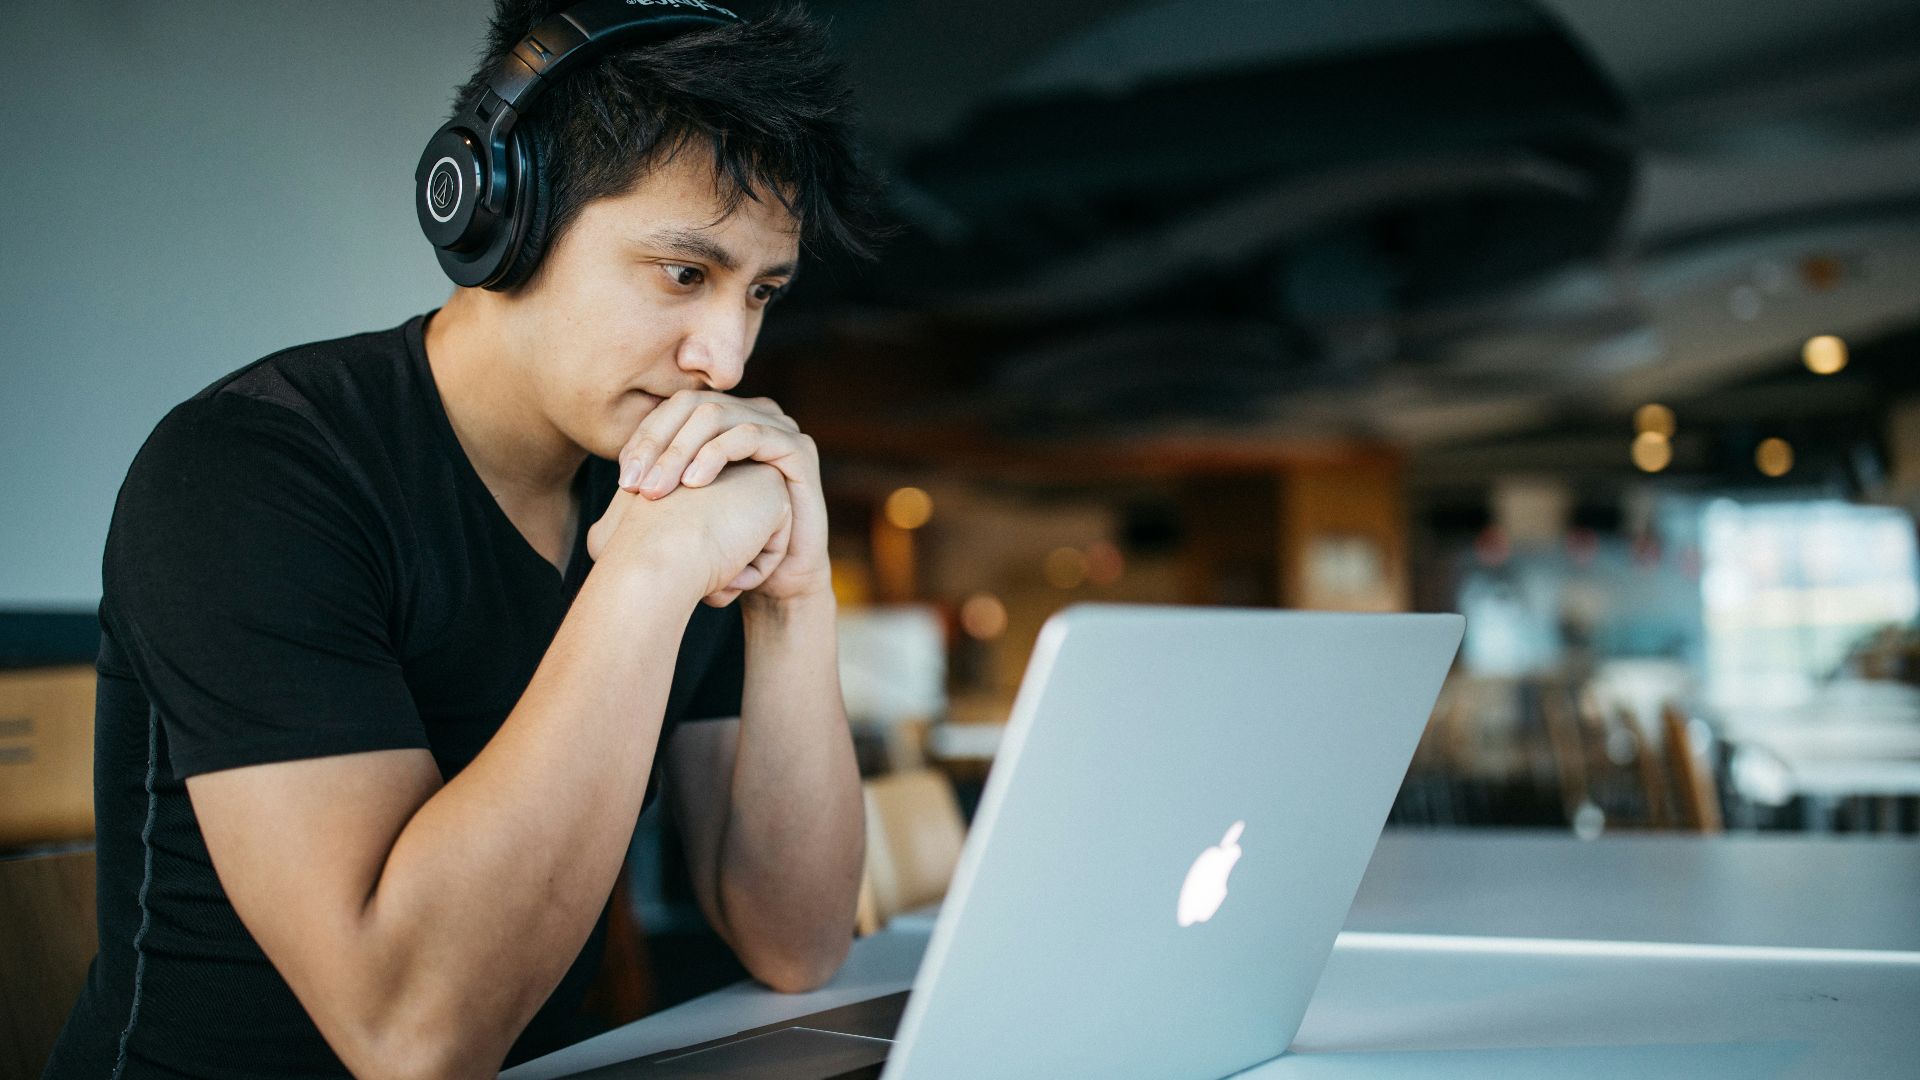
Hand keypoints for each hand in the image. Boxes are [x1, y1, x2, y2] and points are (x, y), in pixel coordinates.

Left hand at [616, 391, 830, 603]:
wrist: (777, 580)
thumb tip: (614, 486)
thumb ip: (656, 488)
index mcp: (723, 422)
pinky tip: (695, 484)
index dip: (644, 438)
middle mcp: (750, 415)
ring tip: (658, 490)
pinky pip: (751, 434)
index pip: (672, 410)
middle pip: (691, 405)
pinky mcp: (798, 448)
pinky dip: (716, 454)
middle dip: (657, 444)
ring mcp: (777, 427)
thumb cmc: (727, 548)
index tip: (623, 481)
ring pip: (716, 415)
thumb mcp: (684, 513)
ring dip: (680, 451)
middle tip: (635, 486)